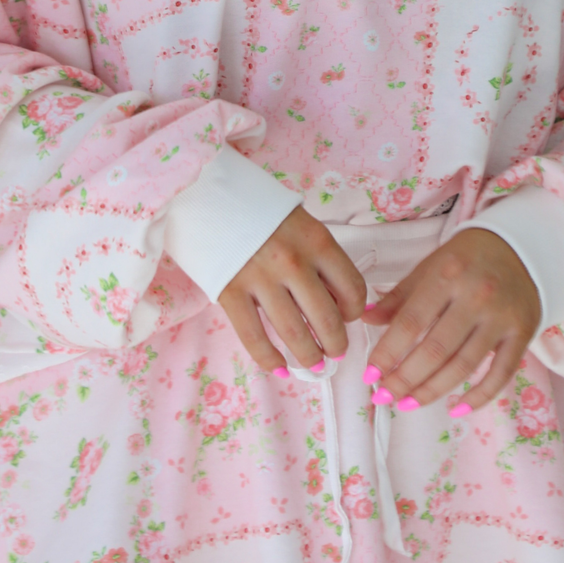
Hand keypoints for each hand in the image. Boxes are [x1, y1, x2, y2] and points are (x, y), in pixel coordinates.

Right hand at [217, 206, 368, 375]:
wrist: (208, 194)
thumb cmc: (259, 211)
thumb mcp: (299, 223)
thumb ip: (319, 257)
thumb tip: (340, 300)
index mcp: (316, 240)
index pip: (352, 287)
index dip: (355, 310)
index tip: (349, 317)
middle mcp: (292, 261)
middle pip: (327, 318)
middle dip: (336, 344)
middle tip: (336, 352)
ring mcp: (260, 278)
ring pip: (294, 332)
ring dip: (309, 356)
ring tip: (314, 365)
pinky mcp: (229, 291)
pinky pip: (254, 337)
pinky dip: (269, 359)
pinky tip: (279, 368)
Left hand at [362, 228, 540, 413]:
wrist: (523, 247)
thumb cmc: (467, 259)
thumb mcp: (430, 267)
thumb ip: (399, 297)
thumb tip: (365, 320)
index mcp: (447, 275)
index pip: (411, 323)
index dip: (387, 353)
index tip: (369, 375)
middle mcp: (476, 296)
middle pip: (435, 350)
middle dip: (405, 379)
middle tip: (384, 396)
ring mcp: (502, 317)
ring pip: (463, 366)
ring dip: (432, 391)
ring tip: (407, 404)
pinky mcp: (523, 333)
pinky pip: (501, 373)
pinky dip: (479, 396)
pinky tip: (456, 408)